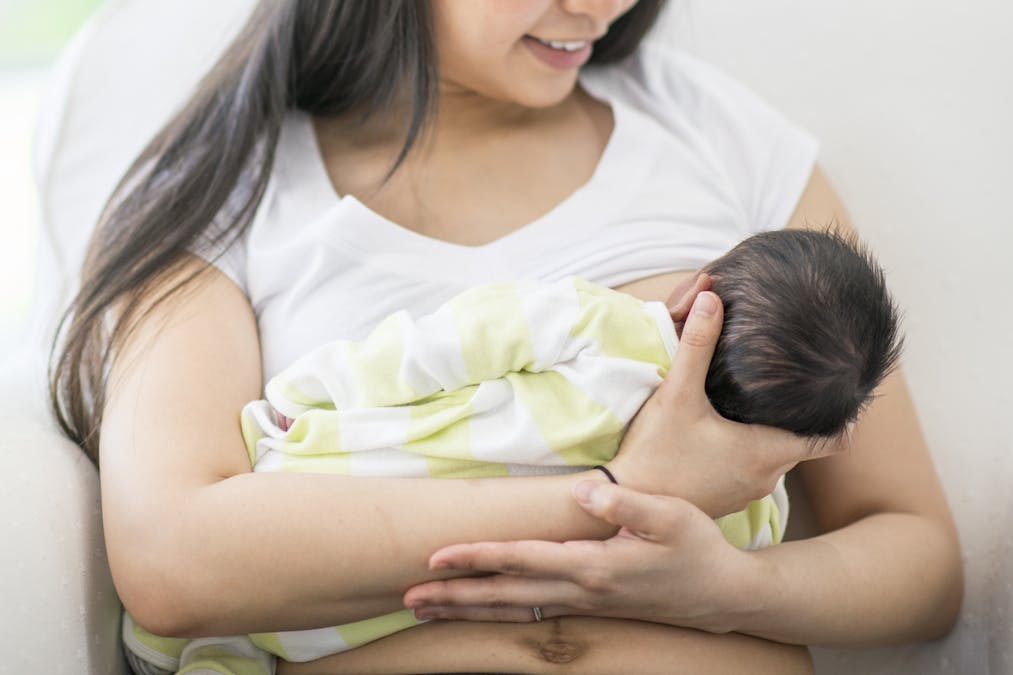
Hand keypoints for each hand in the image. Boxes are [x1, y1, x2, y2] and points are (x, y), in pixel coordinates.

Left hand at [404, 480, 766, 632]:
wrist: (723, 595)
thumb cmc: (697, 548)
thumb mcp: (669, 516)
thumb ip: (623, 504)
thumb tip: (578, 493)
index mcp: (594, 566)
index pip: (521, 560)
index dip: (477, 557)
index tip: (436, 557)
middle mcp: (582, 590)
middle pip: (504, 595)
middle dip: (454, 596)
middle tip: (408, 597)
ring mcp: (584, 604)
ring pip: (513, 610)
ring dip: (468, 610)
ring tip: (427, 610)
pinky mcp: (590, 606)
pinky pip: (532, 613)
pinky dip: (498, 613)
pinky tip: (481, 610)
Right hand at [608, 283, 840, 516]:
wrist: (627, 501)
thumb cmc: (655, 452)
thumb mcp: (677, 393)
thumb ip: (697, 344)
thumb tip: (711, 296)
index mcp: (767, 451)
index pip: (834, 441)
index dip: (844, 419)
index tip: (841, 395)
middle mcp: (766, 477)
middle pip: (801, 444)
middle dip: (797, 418)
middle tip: (790, 386)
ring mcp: (745, 493)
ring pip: (774, 458)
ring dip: (768, 435)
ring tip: (755, 405)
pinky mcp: (725, 500)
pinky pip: (750, 472)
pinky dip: (747, 452)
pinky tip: (724, 433)